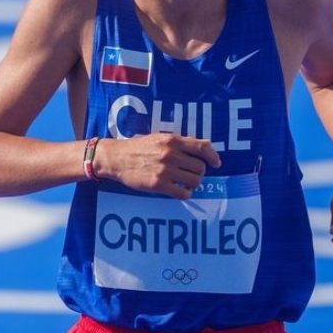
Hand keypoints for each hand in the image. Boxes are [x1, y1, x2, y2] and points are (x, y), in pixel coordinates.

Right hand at [94, 133, 221, 198]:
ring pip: (195, 181)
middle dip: (198, 172)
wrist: (116, 159)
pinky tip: (179, 190)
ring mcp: (165, 170)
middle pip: (200, 167)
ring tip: (184, 182)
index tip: (216, 163)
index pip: (202, 147)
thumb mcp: (160, 138)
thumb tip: (206, 146)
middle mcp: (170, 154)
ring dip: (193, 183)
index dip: (213, 156)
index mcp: (172, 141)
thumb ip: (182, 142)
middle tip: (190, 173)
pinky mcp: (158, 185)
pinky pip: (183, 193)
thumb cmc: (138, 148)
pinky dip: (185, 193)